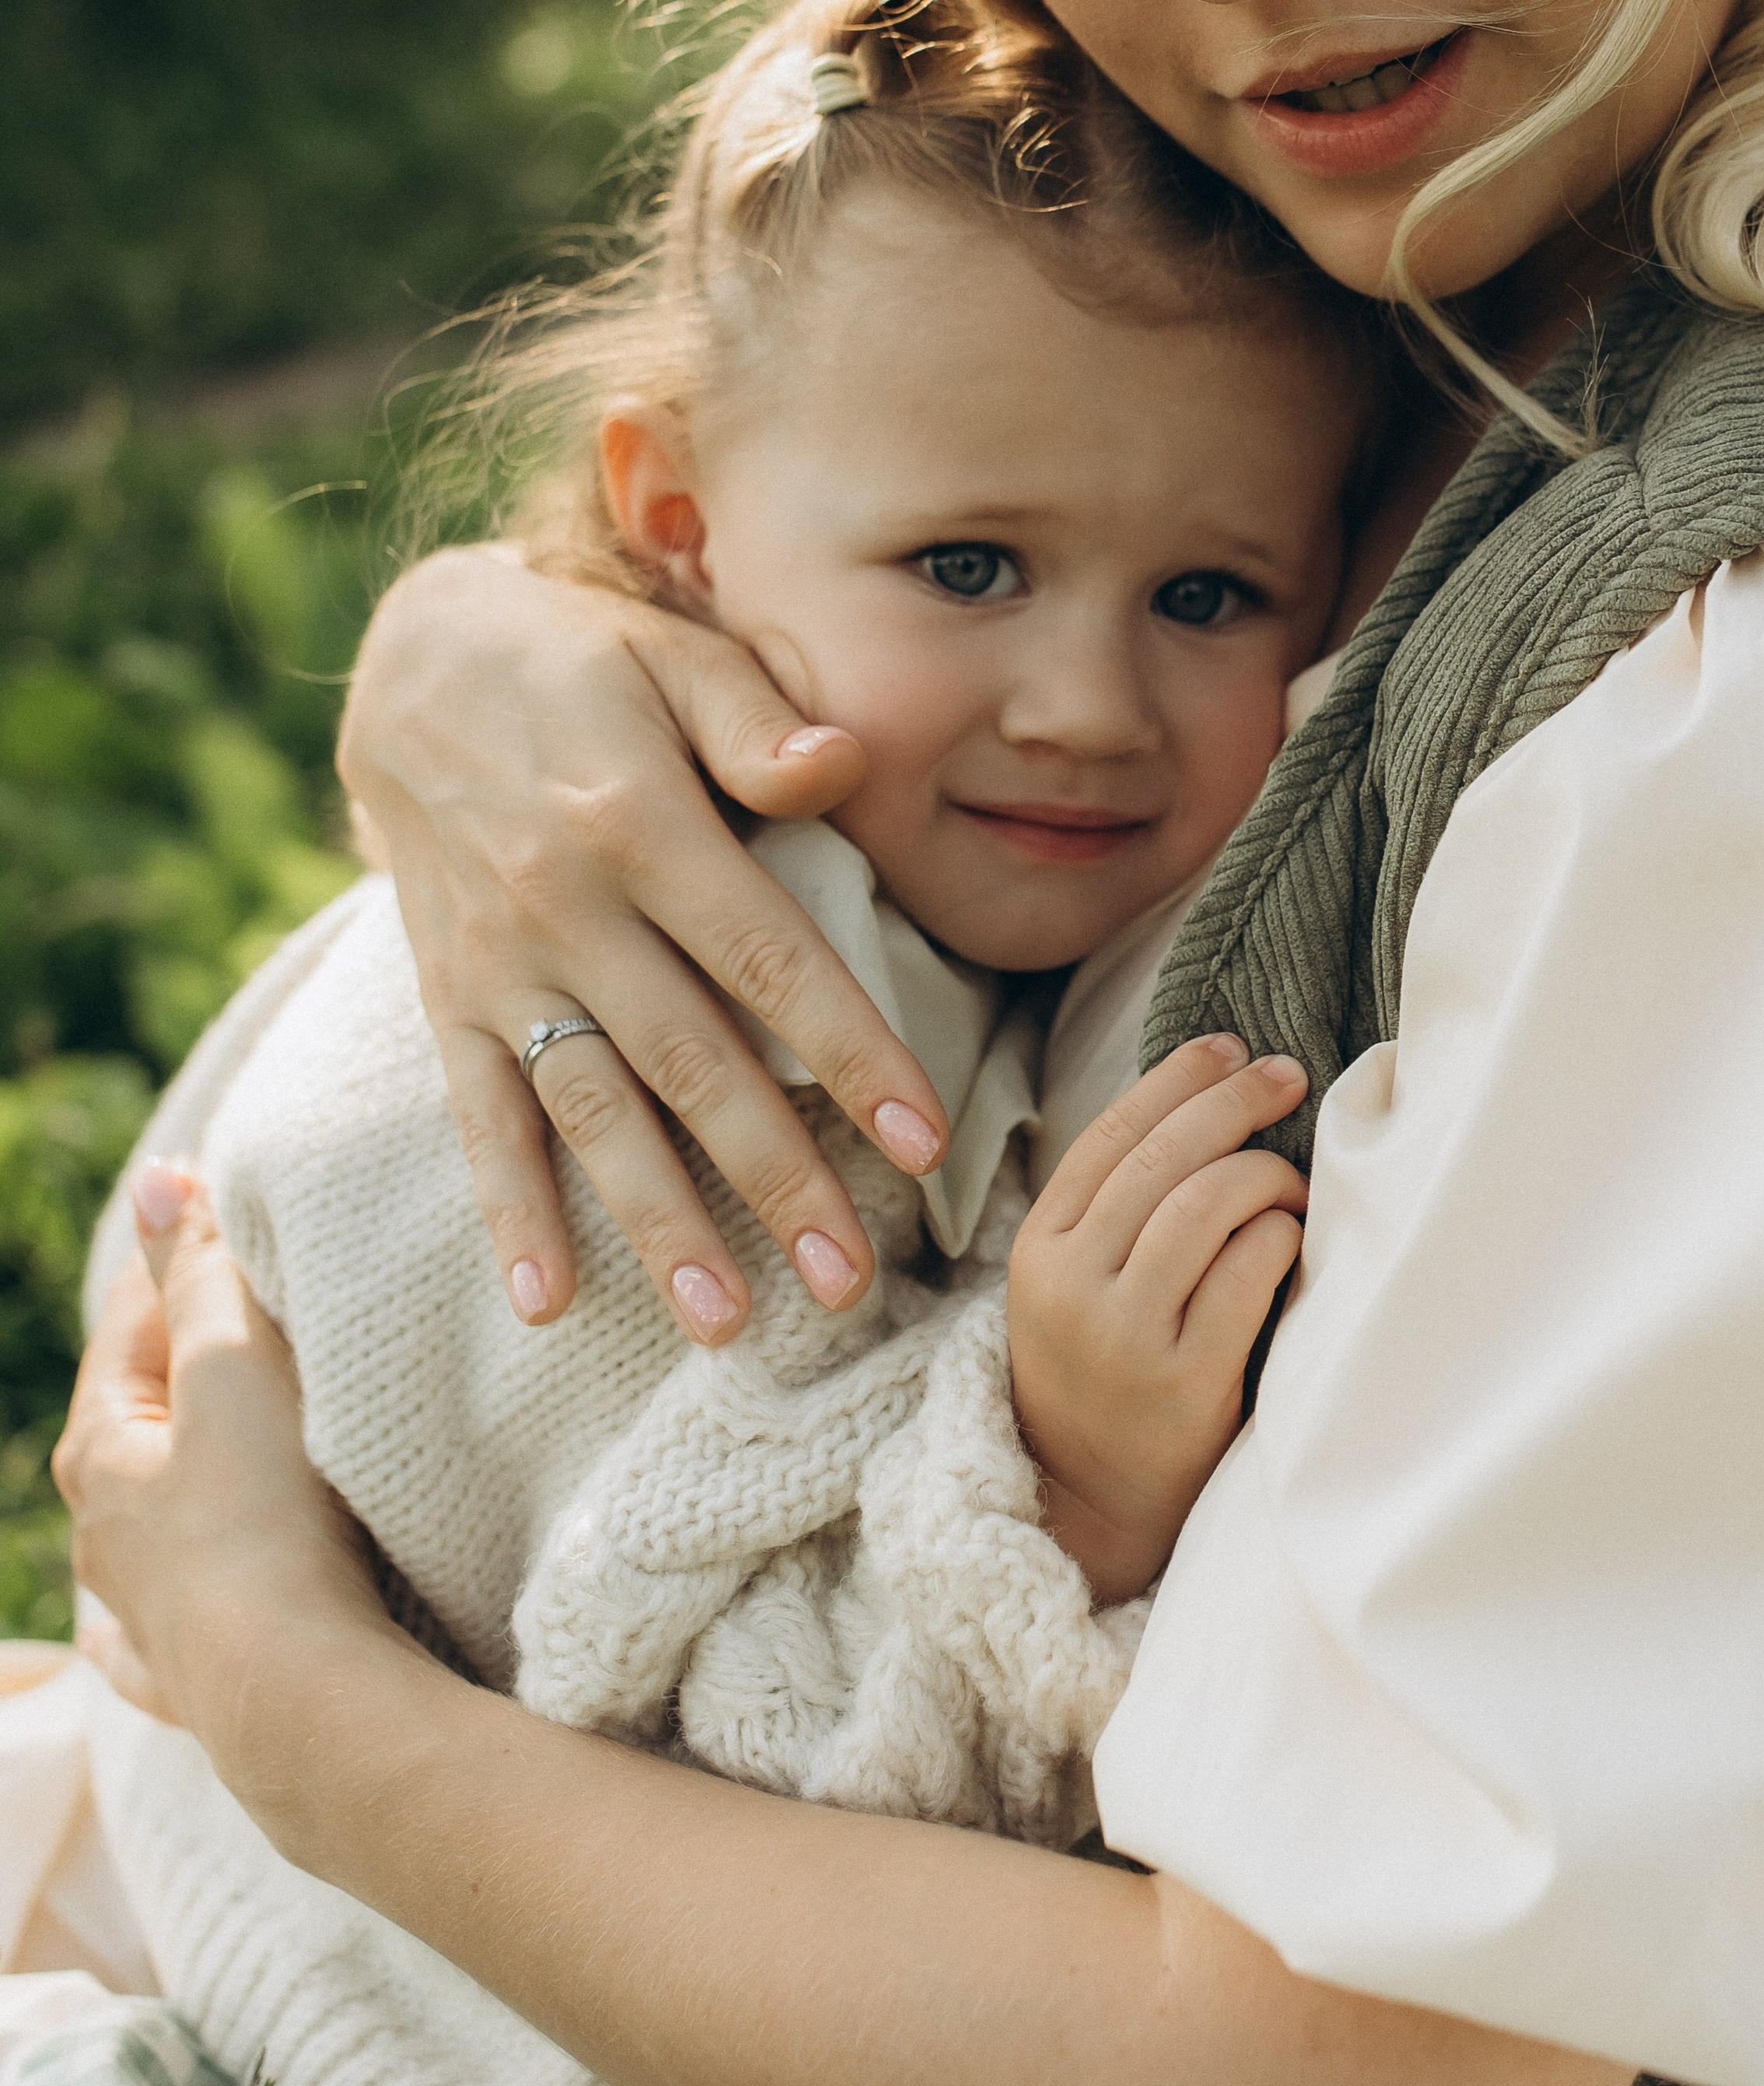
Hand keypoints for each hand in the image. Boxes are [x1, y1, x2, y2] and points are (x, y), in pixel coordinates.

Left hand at [53, 1162, 388, 1771]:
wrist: (300, 1697)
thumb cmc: (268, 1525)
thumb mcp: (238, 1372)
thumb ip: (202, 1275)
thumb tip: (156, 1181)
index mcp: (103, 1452)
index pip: (137, 1326)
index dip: (178, 1262)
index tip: (214, 1210)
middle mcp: (105, 1538)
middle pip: (140, 1425)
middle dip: (179, 1376)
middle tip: (234, 1328)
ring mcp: (144, 1616)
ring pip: (135, 1536)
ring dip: (160, 1497)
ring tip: (190, 1471)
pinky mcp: (190, 1683)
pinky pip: (143, 1645)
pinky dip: (131, 1628)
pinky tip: (108, 1637)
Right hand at [337, 546, 952, 1343]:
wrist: (411, 663)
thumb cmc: (585, 663)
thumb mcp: (673, 654)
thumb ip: (758, 718)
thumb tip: (845, 765)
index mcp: (642, 824)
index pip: (769, 959)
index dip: (850, 1054)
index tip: (922, 1144)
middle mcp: (568, 910)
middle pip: (692, 1065)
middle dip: (775, 1181)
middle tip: (848, 1282)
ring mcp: (502, 967)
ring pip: (592, 1114)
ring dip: (657, 1223)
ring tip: (723, 1322)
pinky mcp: (448, 1000)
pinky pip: (479, 1117)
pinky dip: (509, 1210)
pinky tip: (547, 1300)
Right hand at [1007, 1039, 1309, 1604]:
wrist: (1089, 1505)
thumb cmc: (1101, 1379)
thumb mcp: (1072, 1289)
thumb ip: (1116, 1211)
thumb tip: (1207, 1101)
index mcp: (1040, 1251)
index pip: (1111, 1136)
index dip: (1177, 1079)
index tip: (1231, 1047)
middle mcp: (1074, 1287)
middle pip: (1164, 1159)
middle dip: (1234, 1102)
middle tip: (1286, 1079)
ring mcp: (1127, 1337)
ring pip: (1206, 1205)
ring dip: (1265, 1176)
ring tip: (1292, 1183)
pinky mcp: (1185, 1382)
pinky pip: (1248, 1275)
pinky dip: (1281, 1240)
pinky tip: (1292, 1240)